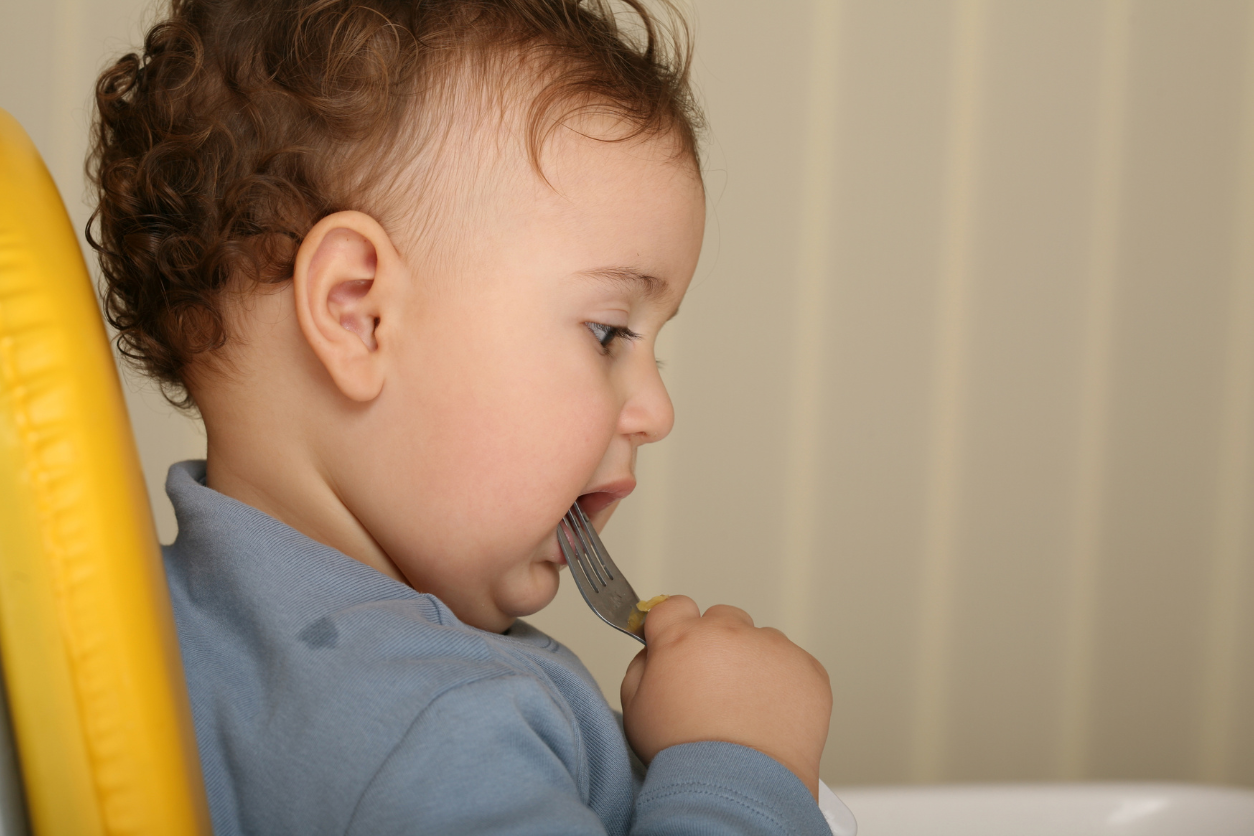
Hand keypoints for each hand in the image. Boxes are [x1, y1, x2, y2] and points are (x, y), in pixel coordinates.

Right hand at [619, 596, 831, 798]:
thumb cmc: (688, 757)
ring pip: (760, 642)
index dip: (673, 626)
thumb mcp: (636, 710)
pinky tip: (771, 716)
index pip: (674, 606)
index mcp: (683, 638)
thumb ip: (640, 667)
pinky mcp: (808, 670)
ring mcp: (774, 649)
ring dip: (753, 663)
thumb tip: (652, 652)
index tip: (677, 643)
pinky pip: (794, 665)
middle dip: (717, 644)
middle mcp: (730, 634)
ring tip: (747, 709)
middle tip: (715, 685)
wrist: (740, 788)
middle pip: (722, 619)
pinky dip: (785, 684)